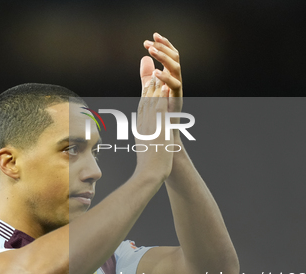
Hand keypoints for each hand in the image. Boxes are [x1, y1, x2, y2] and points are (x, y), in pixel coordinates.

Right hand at [134, 66, 173, 181]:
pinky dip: (161, 94)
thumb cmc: (148, 168)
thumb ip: (147, 143)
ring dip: (154, 84)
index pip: (142, 107)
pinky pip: (159, 106)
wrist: (148, 173)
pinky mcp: (157, 127)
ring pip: (150, 100)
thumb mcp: (146, 152)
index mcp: (140, 129)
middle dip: (147, 83)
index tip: (147, 82)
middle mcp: (143, 124)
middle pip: (145, 100)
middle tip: (148, 68)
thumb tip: (146, 142)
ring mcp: (149, 124)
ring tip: (157, 70)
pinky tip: (164, 84)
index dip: (145, 93)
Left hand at [142, 32, 182, 112]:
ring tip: (152, 51)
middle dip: (163, 48)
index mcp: (171, 76)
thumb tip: (144, 58)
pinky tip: (156, 72)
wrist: (164, 130)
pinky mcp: (176, 100)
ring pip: (177, 69)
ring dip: (164, 58)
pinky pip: (175, 86)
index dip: (164, 44)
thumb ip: (147, 75)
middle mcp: (176, 80)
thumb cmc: (158, 110)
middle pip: (175, 58)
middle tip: (148, 43)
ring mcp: (178, 90)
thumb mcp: (149, 89)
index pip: (171, 55)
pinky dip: (166, 78)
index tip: (153, 35)